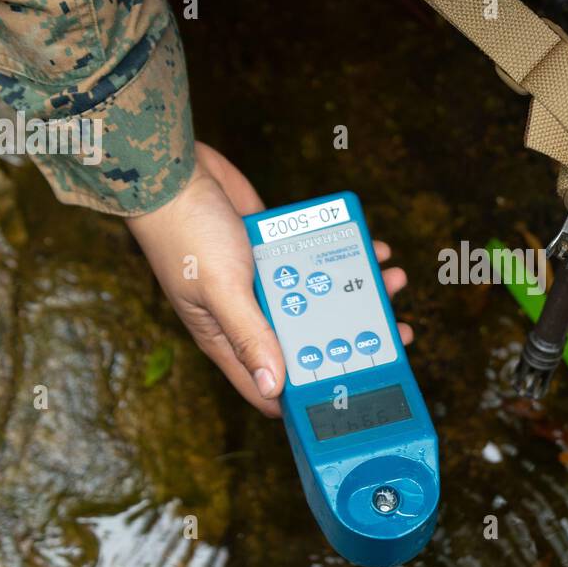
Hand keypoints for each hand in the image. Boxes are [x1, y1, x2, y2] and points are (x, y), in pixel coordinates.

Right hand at [126, 142, 411, 416]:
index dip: (308, 395)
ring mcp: (261, 281)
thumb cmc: (183, 232)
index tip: (352, 393)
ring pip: (318, 295)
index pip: (269, 385)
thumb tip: (272, 386)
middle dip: (351, 334)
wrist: (170, 171)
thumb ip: (250, 335)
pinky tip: (371, 247)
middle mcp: (247, 314)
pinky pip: (314, 259)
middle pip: (307, 338)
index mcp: (226, 337)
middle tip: (396, 327)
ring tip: (393, 278)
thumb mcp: (221, 288)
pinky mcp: (271, 250)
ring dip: (356, 287)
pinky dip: (341, 254)